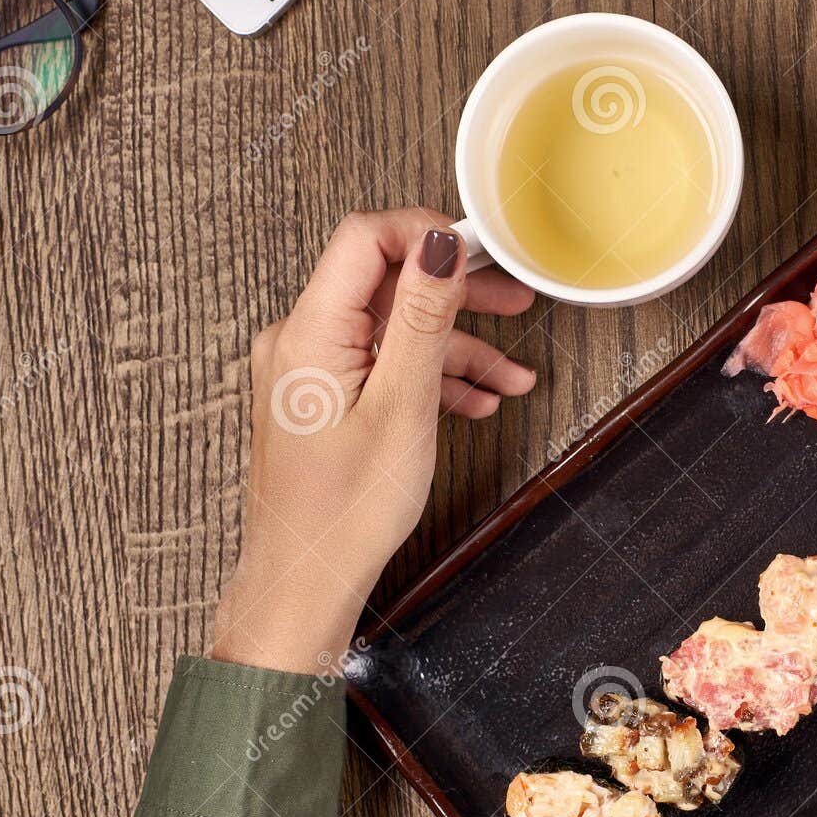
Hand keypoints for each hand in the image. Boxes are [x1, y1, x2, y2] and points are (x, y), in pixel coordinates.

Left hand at [211, 209, 535, 674]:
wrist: (307, 581)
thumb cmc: (347, 510)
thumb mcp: (403, 406)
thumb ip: (424, 319)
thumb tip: (440, 245)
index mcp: (310, 331)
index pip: (365, 239)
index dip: (425, 235)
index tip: (480, 254)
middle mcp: (299, 340)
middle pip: (386, 283)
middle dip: (456, 294)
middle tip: (516, 301)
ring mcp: (309, 370)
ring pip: (393, 331)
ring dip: (456, 349)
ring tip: (514, 377)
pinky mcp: (322, 397)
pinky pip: (382, 366)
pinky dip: (430, 377)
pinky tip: (476, 401)